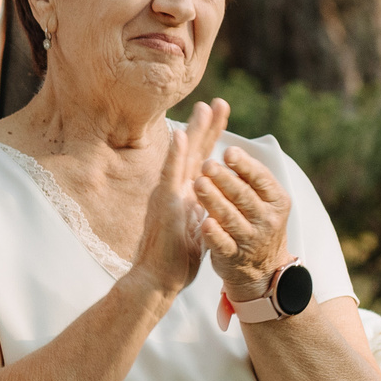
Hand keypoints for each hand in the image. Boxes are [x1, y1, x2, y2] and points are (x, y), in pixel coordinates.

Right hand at [128, 99, 226, 298]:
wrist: (158, 278)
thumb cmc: (177, 258)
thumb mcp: (197, 226)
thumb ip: (203, 208)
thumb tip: (214, 198)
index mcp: (188, 193)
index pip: (203, 159)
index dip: (213, 136)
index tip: (222, 114)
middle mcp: (176, 188)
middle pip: (195, 151)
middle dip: (208, 126)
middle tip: (219, 102)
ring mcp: (168, 194)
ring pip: (183, 158)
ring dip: (193, 132)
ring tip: (203, 109)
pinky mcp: (164, 204)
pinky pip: (171, 175)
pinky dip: (175, 155)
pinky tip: (180, 137)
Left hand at [196, 136, 293, 301]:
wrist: (262, 269)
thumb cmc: (255, 221)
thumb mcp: (263, 200)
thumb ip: (250, 178)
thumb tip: (230, 147)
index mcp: (277, 200)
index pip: (261, 179)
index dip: (245, 165)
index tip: (228, 150)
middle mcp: (267, 219)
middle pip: (244, 196)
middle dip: (225, 179)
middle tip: (207, 164)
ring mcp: (251, 239)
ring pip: (231, 217)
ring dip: (214, 200)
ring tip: (198, 184)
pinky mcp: (233, 256)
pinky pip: (223, 244)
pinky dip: (214, 234)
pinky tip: (204, 223)